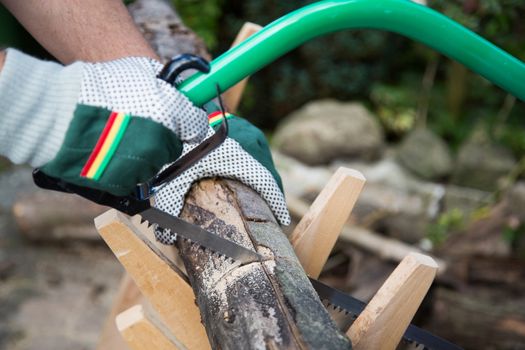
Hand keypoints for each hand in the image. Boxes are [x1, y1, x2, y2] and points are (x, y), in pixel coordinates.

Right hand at [40, 56, 208, 195]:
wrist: (61, 114)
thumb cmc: (99, 86)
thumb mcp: (140, 71)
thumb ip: (165, 84)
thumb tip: (178, 89)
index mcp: (174, 115)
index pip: (197, 126)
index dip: (188, 122)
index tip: (181, 120)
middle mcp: (164, 143)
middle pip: (174, 146)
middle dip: (162, 137)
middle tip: (140, 125)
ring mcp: (145, 166)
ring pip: (153, 163)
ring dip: (142, 154)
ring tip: (117, 138)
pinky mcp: (125, 184)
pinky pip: (132, 177)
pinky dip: (124, 168)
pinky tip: (108, 152)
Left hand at [154, 112, 290, 243]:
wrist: (180, 110)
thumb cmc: (180, 145)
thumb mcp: (174, 175)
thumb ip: (170, 205)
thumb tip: (167, 238)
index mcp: (237, 157)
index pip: (265, 183)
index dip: (276, 203)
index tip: (283, 220)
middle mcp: (250, 142)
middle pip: (268, 175)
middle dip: (271, 196)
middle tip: (271, 216)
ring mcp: (251, 134)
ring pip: (265, 164)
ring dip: (265, 182)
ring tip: (262, 201)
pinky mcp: (248, 130)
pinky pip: (260, 155)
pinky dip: (260, 169)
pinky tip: (252, 182)